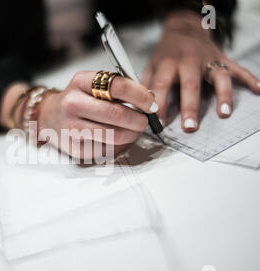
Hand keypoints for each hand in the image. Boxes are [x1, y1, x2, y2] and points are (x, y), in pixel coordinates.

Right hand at [38, 71, 157, 159]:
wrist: (50, 116)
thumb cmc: (78, 99)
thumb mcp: (93, 84)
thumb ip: (118, 89)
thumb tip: (149, 100)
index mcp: (80, 82)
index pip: (117, 86)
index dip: (140, 96)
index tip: (151, 104)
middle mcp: (72, 103)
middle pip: (116, 114)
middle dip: (138, 120)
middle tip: (145, 121)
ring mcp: (70, 127)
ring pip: (113, 136)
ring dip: (131, 135)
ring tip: (133, 131)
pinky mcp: (73, 148)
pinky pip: (105, 150)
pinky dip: (117, 146)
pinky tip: (115, 139)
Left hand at [142, 10, 259, 131]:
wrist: (184, 28)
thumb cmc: (165, 53)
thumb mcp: (150, 65)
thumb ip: (145, 86)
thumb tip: (137, 109)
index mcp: (167, 63)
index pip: (161, 85)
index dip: (159, 104)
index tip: (159, 123)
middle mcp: (189, 61)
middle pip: (190, 84)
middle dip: (190, 106)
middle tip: (190, 127)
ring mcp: (208, 60)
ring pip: (218, 77)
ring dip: (223, 95)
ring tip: (224, 114)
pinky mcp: (222, 59)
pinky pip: (238, 69)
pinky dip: (250, 79)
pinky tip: (258, 89)